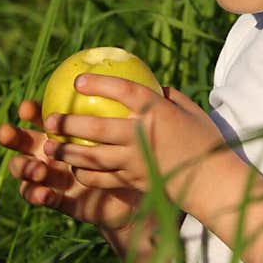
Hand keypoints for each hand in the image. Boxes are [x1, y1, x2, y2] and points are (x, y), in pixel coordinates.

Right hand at [0, 100, 140, 229]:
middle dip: (10, 136)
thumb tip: (147, 80)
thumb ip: (132, 106)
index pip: (41, 115)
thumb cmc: (137, 154)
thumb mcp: (135, 131)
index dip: (29, 111)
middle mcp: (53, 151)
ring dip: (24, 167)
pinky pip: (43, 197)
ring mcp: (53, 176)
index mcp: (65, 130)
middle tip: (8, 133)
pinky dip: (37, 195)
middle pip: (22, 141)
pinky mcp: (60, 200)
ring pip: (26, 169)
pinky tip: (43, 193)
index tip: (26, 107)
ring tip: (36, 168)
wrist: (140, 193)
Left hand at [41, 74, 223, 205]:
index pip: (124, 92)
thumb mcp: (190, 111)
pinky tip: (74, 169)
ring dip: (67, 151)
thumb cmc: (204, 141)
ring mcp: (137, 161)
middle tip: (49, 119)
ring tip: (50, 147)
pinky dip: (85, 173)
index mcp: (158, 111)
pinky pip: (102, 178)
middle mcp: (143, 135)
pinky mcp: (134, 181)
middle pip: (96, 127)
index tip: (77, 81)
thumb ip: (169, 96)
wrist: (213, 182)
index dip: (99, 85)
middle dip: (68, 123)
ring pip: (93, 156)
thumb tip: (152, 85)